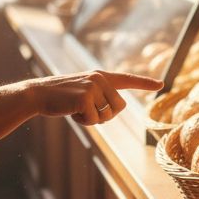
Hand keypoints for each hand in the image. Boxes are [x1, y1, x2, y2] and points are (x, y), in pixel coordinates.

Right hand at [28, 70, 162, 125]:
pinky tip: (71, 112)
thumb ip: (101, 95)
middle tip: (86, 111)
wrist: (37, 94)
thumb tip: (118, 106)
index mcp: (101, 76)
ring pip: (107, 116)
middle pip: (119, 107)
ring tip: (76, 109)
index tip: (161, 84)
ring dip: (93, 119)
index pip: (127, 79)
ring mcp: (93, 87)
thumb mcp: (83, 91)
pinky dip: (84, 122)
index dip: (145, 83)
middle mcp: (100, 78)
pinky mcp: (85, 98)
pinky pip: (94, 120)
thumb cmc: (61, 97)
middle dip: (105, 115)